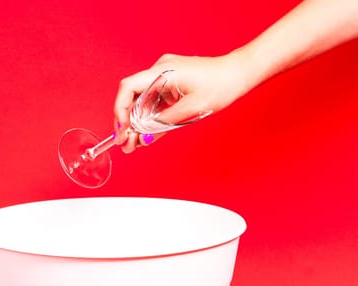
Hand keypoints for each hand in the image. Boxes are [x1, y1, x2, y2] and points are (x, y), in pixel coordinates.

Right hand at [113, 52, 249, 152]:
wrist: (238, 74)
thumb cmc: (220, 86)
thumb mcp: (192, 109)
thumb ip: (165, 123)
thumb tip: (144, 137)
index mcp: (163, 71)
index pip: (128, 87)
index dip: (120, 109)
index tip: (122, 129)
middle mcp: (160, 70)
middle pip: (132, 95)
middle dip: (126, 121)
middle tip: (125, 143)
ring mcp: (164, 75)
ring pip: (141, 100)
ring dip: (136, 121)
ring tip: (134, 143)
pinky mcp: (170, 83)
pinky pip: (153, 100)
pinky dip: (148, 116)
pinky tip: (146, 133)